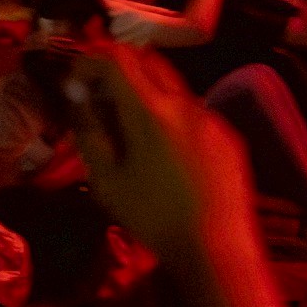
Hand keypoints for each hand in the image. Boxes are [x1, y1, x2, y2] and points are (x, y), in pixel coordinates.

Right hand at [63, 45, 256, 266]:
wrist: (217, 247)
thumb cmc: (154, 218)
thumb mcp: (107, 182)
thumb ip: (90, 134)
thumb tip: (79, 102)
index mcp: (152, 111)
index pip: (118, 58)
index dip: (91, 60)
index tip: (77, 80)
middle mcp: (185, 103)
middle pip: (149, 61)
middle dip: (119, 68)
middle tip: (99, 95)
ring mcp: (212, 118)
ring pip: (173, 86)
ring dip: (147, 92)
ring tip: (130, 127)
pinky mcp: (228, 136)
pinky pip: (194, 112)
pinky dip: (172, 116)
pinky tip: (166, 152)